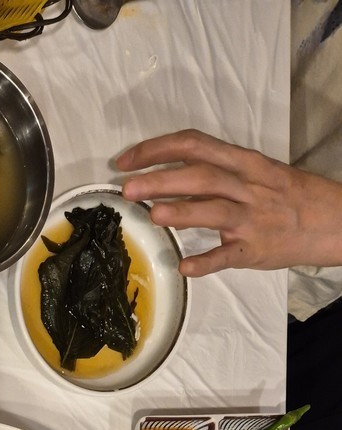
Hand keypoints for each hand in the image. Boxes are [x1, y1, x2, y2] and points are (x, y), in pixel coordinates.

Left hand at [115, 129, 341, 276]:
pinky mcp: (255, 249)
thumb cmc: (288, 195)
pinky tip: (184, 266)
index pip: (194, 145)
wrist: (333, 219)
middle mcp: (246, 186)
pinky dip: (206, 262)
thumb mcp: (256, 171)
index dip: (156, 149)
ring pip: (214, 210)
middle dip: (161, 180)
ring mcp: (251, 219)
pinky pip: (228, 256)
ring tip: (152, 214)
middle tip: (128, 188)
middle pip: (200, 176)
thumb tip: (168, 173)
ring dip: (182, 212)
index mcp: (243, 162)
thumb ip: (217, 171)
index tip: (125, 161)